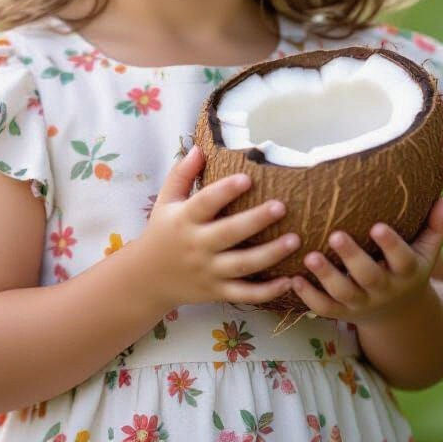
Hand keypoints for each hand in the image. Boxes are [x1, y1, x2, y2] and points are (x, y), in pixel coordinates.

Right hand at [137, 145, 300, 308]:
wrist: (148, 279)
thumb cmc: (162, 232)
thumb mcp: (165, 201)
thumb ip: (181, 175)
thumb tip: (199, 148)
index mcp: (184, 220)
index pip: (205, 203)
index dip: (226, 191)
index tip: (248, 178)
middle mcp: (197, 246)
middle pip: (229, 233)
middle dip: (256, 220)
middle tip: (281, 206)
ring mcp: (208, 271)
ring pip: (242, 265)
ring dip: (270, 254)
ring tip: (295, 239)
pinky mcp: (217, 292)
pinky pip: (244, 294)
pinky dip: (267, 291)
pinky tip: (289, 280)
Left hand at [291, 197, 442, 323]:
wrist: (400, 316)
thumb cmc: (409, 268)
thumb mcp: (427, 252)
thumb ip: (436, 227)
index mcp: (406, 271)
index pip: (402, 259)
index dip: (391, 245)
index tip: (378, 226)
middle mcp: (384, 288)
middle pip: (369, 276)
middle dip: (352, 257)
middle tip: (335, 235)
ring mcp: (362, 303)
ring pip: (343, 293)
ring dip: (325, 276)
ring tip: (309, 256)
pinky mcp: (342, 312)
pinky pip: (325, 308)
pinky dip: (308, 297)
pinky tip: (293, 279)